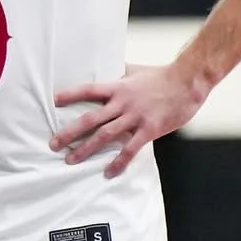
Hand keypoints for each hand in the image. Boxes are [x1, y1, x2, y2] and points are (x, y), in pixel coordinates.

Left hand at [50, 64, 207, 177]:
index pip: (89, 89)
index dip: (70, 95)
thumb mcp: (136, 70)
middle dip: (69, 132)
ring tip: (70, 160)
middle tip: (53, 144)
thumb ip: (119, 72)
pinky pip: (130, 149)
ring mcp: (135, 117)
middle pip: (90, 118)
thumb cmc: (162, 76)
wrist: (187, 82)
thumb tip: (107, 67)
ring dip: (85, 149)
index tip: (53, 102)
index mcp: (118, 87)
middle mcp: (123, 103)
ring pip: (105, 135)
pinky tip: (108, 172)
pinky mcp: (149, 130)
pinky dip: (118, 162)